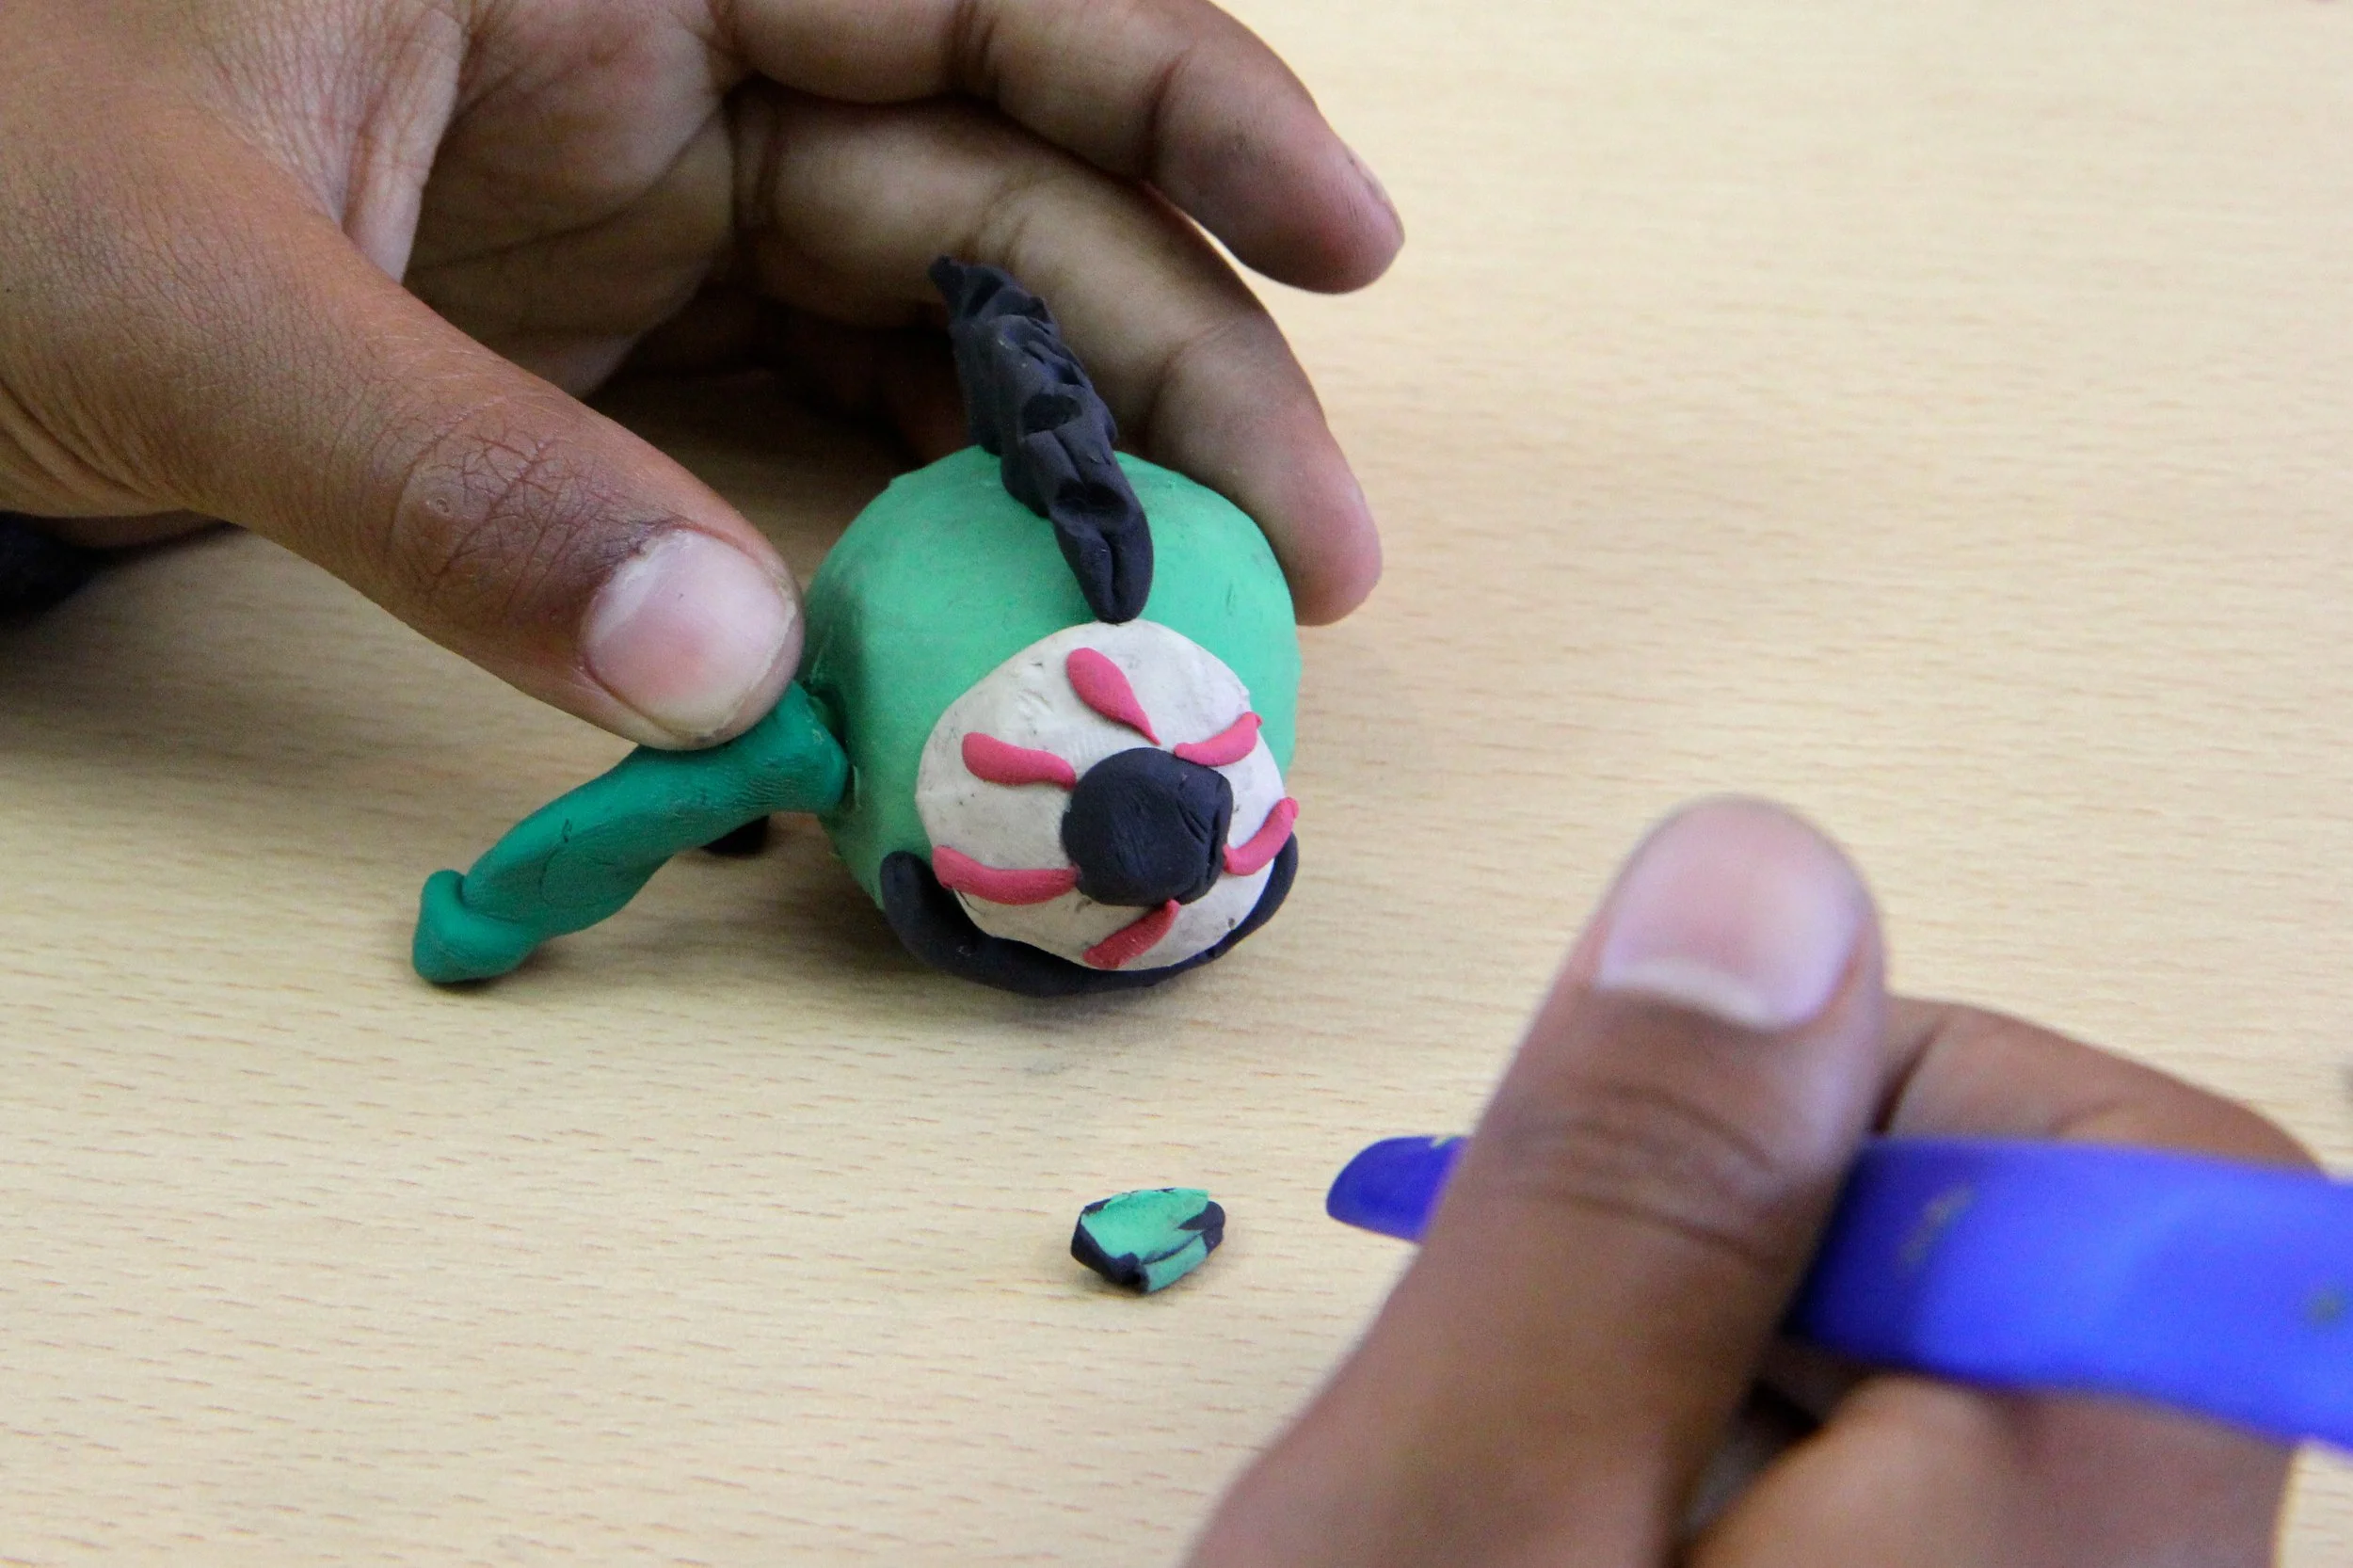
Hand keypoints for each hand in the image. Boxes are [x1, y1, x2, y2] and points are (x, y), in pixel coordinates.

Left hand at [0, 0, 1397, 745]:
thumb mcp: (180, 298)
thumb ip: (452, 481)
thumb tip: (731, 678)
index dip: (1191, 104)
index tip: (1353, 240)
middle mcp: (666, 42)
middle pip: (1001, 180)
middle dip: (1176, 355)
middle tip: (1308, 553)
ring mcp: (646, 187)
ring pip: (939, 307)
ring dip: (1080, 454)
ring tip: (1202, 603)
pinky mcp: (609, 313)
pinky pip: (822, 399)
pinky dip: (926, 503)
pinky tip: (1017, 596)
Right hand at [1190, 799, 2303, 1567]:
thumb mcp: (1447, 1509)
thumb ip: (1614, 1197)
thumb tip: (1761, 876)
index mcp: (2058, 1538)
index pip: (2149, 1167)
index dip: (1891, 1099)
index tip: (1667, 1176)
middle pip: (2036, 1265)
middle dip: (1759, 1241)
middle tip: (1552, 1378)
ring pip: (1935, 1373)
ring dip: (1720, 1356)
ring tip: (1541, 1497)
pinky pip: (1888, 1478)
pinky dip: (1724, 1450)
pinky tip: (1585, 1535)